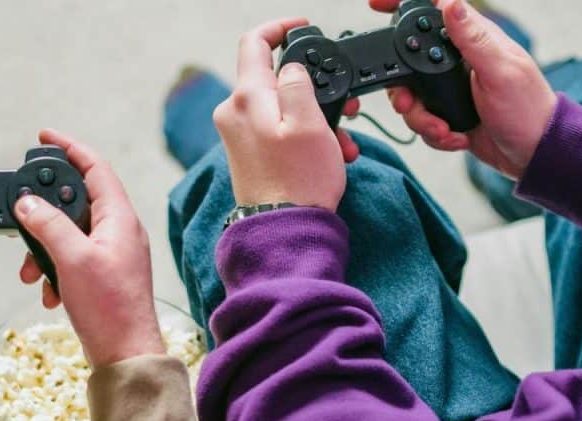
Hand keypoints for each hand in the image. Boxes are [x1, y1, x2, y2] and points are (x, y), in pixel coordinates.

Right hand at [14, 129, 164, 367]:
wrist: (125, 354)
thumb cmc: (110, 308)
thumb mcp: (72, 259)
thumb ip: (48, 225)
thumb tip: (27, 203)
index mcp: (119, 218)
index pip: (95, 167)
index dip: (70, 148)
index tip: (44, 136)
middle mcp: (119, 230)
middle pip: (77, 200)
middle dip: (45, 210)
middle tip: (23, 213)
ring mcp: (112, 253)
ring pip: (70, 232)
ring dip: (44, 246)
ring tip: (31, 269)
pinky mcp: (103, 274)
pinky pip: (72, 258)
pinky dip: (54, 268)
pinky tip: (47, 290)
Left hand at [213, 18, 360, 211]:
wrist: (285, 232)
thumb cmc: (299, 182)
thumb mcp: (310, 122)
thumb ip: (299, 83)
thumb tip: (292, 67)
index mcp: (246, 98)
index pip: (254, 43)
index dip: (280, 28)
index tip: (303, 28)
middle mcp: (235, 114)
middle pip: (275, 80)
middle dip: (315, 88)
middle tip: (346, 103)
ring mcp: (239, 136)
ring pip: (283, 109)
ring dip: (318, 118)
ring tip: (344, 141)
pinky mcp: (249, 155)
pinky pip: (279, 132)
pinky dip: (306, 136)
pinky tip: (331, 154)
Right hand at [371, 0, 556, 178]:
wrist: (531, 154)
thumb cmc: (527, 110)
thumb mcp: (501, 72)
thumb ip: (474, 39)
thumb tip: (451, 4)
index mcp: (474, 39)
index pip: (435, 9)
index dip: (403, 5)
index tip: (377, 5)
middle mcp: (459, 60)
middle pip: (410, 61)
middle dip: (404, 89)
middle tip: (409, 104)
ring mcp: (451, 87)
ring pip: (412, 95)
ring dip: (421, 118)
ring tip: (443, 129)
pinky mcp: (448, 111)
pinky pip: (423, 119)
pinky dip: (433, 133)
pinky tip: (455, 136)